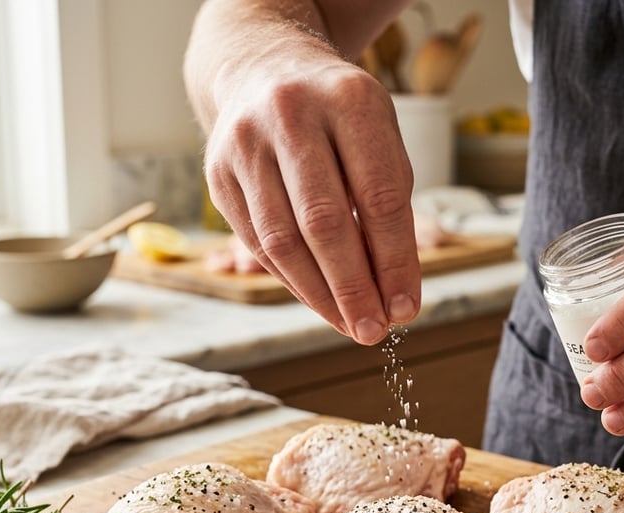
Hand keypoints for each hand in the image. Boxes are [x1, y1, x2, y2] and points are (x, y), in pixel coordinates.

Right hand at [203, 45, 420, 344]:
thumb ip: (389, 206)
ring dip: (319, 295)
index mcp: (348, 100)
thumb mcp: (379, 139)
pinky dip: (291, 280)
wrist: (263, 70)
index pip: (378, 196)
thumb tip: (394, 291)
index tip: (407, 308)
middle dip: (353, 288)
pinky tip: (318, 300)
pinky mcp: (217, 173)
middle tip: (375, 331)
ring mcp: (245, 143)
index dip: (394, 261)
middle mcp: (291, 115)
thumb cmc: (339, 118)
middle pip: (324, 222)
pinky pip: (256, 242)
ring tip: (348, 325)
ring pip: (281, 240)